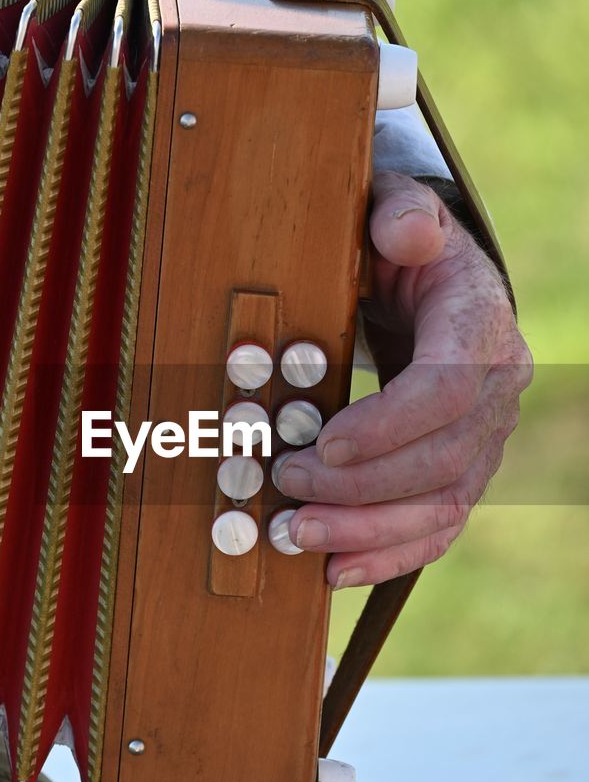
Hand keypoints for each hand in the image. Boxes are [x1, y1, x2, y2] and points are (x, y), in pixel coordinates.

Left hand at [277, 171, 532, 587]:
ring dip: (368, 531)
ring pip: (440, 505)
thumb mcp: (397, 212)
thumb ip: (401, 215)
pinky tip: (336, 570)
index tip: (323, 444)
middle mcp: (495, 390)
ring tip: (299, 537)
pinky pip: (437, 528)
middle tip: (287, 486)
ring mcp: (484, 439)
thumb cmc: (399, 250)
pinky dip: (389, 555)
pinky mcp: (461, 473)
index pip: (445, 390)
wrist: (430, 285)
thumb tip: (405, 235)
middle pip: (440, 459)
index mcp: (479, 326)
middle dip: (360, 486)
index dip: (386, 426)